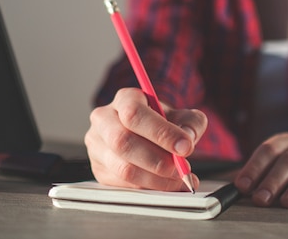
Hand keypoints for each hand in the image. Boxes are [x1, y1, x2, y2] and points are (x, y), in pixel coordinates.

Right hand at [84, 88, 206, 190]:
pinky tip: (165, 185)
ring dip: (155, 179)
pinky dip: (148, 188)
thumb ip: (190, 123)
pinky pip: (122, 184)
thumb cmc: (162, 123)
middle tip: (181, 169)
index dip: (160, 132)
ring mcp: (97, 145)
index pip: (134, 113)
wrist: (147, 135)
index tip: (185, 147)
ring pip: (122, 167)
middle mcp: (104, 119)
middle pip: (122, 141)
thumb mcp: (181, 116)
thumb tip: (187, 139)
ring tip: (177, 179)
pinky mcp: (99, 169)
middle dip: (157, 160)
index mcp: (124, 98)